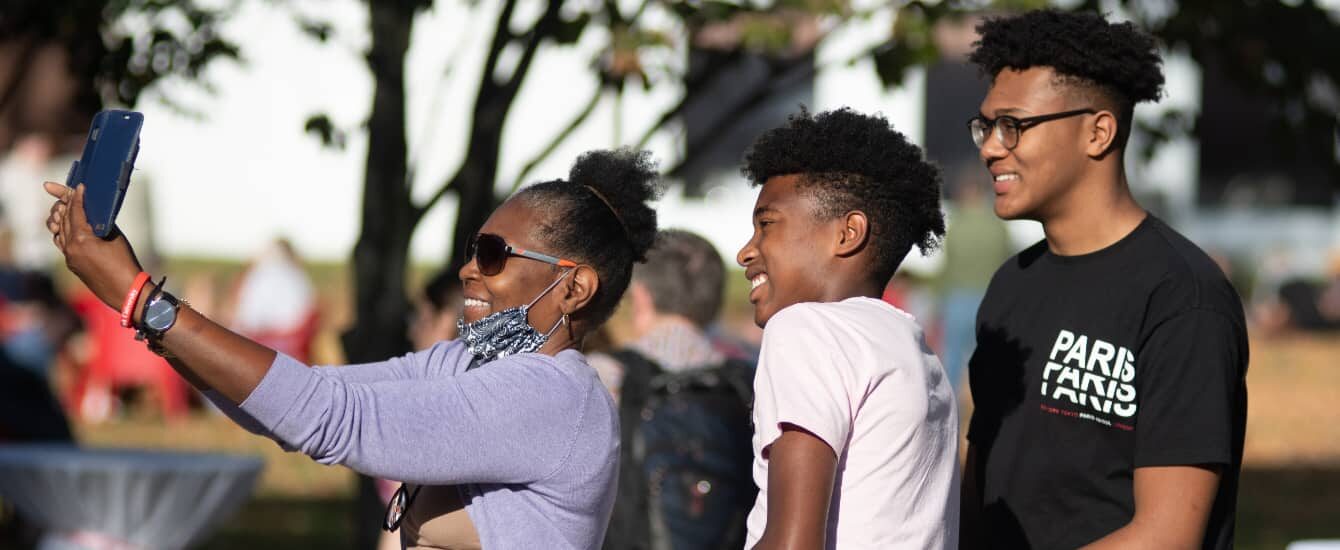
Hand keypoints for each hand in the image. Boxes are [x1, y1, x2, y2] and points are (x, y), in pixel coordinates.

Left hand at [44, 181, 144, 308]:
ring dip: (61, 218)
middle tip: (66, 192)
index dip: (75, 196)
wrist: (126, 291)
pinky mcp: (71, 264)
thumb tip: (93, 212)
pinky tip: (67, 226)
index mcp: (82, 239)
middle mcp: (70, 247)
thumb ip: (101, 223)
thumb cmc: (126, 263)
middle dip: (64, 203)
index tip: (78, 187)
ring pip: (58, 231)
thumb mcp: (116, 238)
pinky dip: (63, 232)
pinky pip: (62, 243)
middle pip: (63, 219)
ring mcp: (69, 257)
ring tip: (64, 207)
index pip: (75, 211)